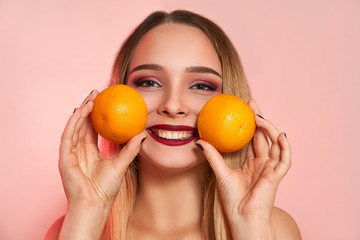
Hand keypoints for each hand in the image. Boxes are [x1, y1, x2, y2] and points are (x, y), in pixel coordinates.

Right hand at [59, 90, 147, 209]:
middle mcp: (79, 150)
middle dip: (88, 108)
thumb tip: (144, 133)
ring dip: (81, 112)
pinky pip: (68, 136)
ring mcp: (70, 153)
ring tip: (90, 98)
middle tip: (96, 93)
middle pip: (82, 124)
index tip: (104, 101)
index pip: (92, 129)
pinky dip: (73, 123)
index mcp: (90, 151)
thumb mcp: (121, 163)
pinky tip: (81, 111)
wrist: (95, 204)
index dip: (96, 115)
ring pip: (74, 127)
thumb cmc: (106, 188)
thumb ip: (131, 148)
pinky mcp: (64, 157)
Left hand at [196, 99, 290, 238]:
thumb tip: (200, 141)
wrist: (241, 216)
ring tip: (259, 117)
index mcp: (250, 163)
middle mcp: (261, 163)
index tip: (241, 108)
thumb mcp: (220, 172)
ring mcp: (270, 168)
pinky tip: (281, 135)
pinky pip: (285, 159)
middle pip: (262, 136)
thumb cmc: (232, 199)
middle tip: (250, 104)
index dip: (248, 123)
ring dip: (270, 128)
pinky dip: (285, 147)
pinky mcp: (276, 175)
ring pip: (275, 144)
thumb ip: (213, 156)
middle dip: (259, 119)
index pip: (250, 138)